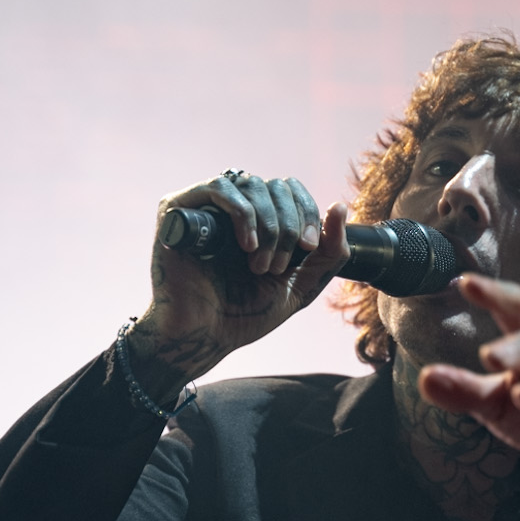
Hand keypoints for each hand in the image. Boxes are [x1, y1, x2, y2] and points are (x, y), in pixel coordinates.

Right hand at [129, 174, 348, 396]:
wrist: (205, 336)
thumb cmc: (246, 314)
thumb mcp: (301, 284)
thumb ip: (329, 252)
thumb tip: (341, 206)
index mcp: (258, 218)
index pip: (290, 189)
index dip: (306, 211)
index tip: (309, 248)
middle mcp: (231, 207)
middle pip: (274, 186)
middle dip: (287, 226)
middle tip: (278, 266)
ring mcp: (205, 206)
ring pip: (251, 184)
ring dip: (267, 226)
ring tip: (260, 264)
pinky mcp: (178, 209)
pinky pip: (219, 188)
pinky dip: (242, 213)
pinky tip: (246, 246)